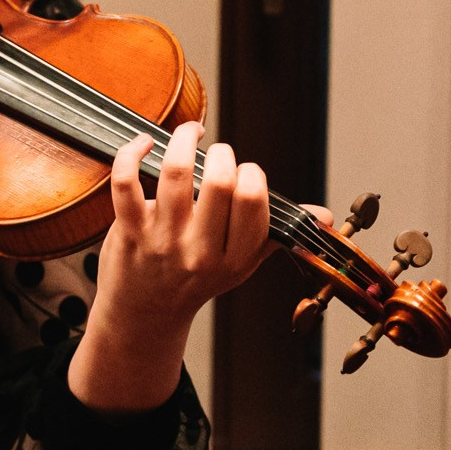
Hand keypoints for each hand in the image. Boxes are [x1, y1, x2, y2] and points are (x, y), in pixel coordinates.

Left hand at [71, 122, 270, 414]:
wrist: (145, 316)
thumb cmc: (195, 281)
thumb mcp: (241, 263)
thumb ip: (278, 233)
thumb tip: (323, 218)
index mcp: (235, 257)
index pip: (254, 201)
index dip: (250, 174)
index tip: (243, 172)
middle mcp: (201, 251)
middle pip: (220, 182)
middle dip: (222, 153)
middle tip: (218, 153)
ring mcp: (163, 242)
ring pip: (176, 173)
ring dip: (184, 140)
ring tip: (189, 133)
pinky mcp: (129, 232)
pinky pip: (126, 182)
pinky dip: (133, 153)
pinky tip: (144, 144)